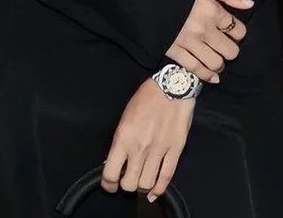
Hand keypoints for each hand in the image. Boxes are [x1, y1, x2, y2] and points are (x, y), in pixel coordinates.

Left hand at [102, 79, 194, 202]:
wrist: (170, 89)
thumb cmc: (144, 99)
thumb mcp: (124, 118)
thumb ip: (120, 141)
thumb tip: (114, 161)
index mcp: (123, 138)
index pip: (111, 172)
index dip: (108, 184)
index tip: (109, 185)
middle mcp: (139, 148)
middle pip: (130, 184)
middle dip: (126, 185)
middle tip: (126, 180)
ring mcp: (158, 152)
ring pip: (146, 184)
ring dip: (141, 188)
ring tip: (139, 183)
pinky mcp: (175, 152)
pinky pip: (166, 177)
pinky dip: (159, 189)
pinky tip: (153, 193)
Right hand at [167, 0, 250, 83]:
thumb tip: (249, 5)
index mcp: (212, 10)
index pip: (238, 30)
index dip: (237, 30)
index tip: (230, 29)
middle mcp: (204, 29)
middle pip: (230, 51)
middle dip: (229, 48)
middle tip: (222, 43)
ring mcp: (188, 42)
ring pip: (215, 63)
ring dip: (218, 62)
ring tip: (215, 56)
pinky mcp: (174, 51)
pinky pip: (196, 69)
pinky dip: (206, 75)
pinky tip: (211, 75)